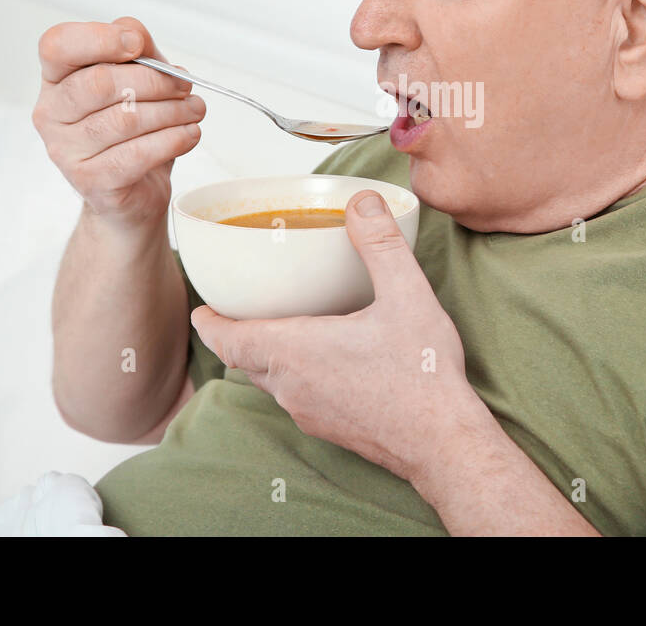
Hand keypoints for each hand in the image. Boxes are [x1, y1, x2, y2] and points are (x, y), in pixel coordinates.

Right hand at [32, 17, 205, 227]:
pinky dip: (172, 140)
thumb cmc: (134, 129)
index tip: (138, 45)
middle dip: (154, 81)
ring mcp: (65, 150)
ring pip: (124, 120)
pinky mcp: (90, 180)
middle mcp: (51, 113)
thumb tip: (136, 35)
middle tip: (185, 86)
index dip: (98, 39)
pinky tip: (189, 134)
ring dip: (171, 111)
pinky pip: (136, 154)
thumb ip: (137, 52)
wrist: (134, 190)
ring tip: (195, 110)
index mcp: (56, 78)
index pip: (57, 46)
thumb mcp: (138, 80)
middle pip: (100, 83)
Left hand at [191, 190, 482, 481]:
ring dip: (266, 356)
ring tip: (282, 328)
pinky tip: (326, 361)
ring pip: (270, 381)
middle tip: (241, 308)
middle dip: (237, 334)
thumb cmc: (422, 375)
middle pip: (245, 359)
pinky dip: (294, 375)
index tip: (202, 308)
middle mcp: (291, 386)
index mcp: (295, 352)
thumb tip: (362, 201)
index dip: (210, 323)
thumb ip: (380, 244)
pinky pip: (296, 397)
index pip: (228, 339)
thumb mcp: (406, 295)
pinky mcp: (329, 429)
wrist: (443, 445)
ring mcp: (309, 412)